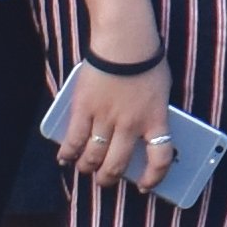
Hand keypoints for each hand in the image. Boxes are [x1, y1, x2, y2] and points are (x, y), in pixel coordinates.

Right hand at [61, 61, 175, 192]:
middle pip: (117, 164)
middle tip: (105, 180)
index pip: (159, 158)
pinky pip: (74, 139)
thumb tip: (147, 132)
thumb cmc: (147, 61)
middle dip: (109, 178)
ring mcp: (106, 118)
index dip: (153, 178)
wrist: (124, 40)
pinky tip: (64, 158)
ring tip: (86, 169)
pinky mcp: (84, 108)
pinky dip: (68, 152)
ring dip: (88, 168)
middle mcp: (130, 124)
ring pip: (93, 156)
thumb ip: (154, 113)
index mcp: (155, 120)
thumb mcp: (162, 91)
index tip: (146, 185)